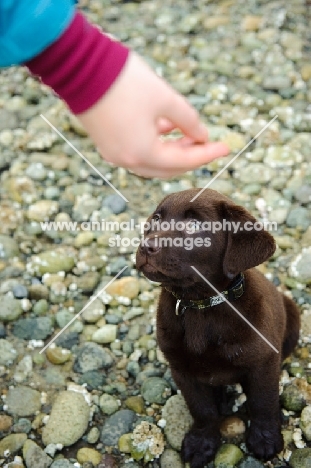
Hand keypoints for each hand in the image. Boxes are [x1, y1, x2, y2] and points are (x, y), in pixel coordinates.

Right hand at [77, 52, 229, 177]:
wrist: (80, 67)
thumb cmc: (123, 82)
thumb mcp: (165, 99)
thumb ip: (188, 120)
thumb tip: (201, 135)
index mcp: (142, 153)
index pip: (183, 161)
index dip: (207, 154)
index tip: (225, 148)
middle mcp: (126, 160)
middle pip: (167, 168)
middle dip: (189, 157)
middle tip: (207, 143)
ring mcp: (114, 154)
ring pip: (151, 161)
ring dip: (171, 150)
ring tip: (186, 131)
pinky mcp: (106, 143)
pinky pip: (136, 152)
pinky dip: (153, 144)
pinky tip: (164, 127)